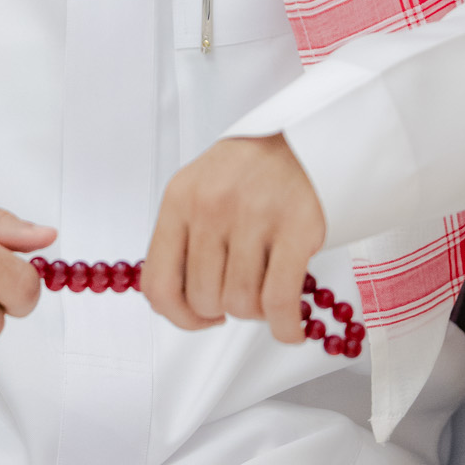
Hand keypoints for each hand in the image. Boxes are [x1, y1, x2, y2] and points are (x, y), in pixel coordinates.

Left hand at [141, 135, 324, 342]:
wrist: (305, 137)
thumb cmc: (251, 169)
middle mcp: (211, 206)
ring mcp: (254, 216)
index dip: (178, 315)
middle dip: (222, 309)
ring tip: (265, 293)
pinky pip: (279, 301)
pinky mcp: (296, 229)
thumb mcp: (201, 190)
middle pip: (203, 298)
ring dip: (255, 312)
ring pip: (241, 304)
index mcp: (180, 199)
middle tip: (239, 294)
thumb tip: (177, 302)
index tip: (197, 316)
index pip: (158, 284)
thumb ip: (185, 240)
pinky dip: (285, 327)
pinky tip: (290, 326)